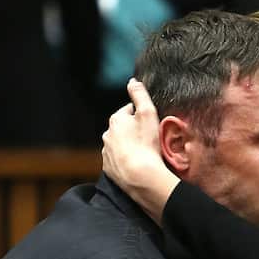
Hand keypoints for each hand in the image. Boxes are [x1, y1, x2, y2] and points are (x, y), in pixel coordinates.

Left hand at [101, 79, 178, 222]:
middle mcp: (107, 135)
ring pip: (120, 145)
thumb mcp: (148, 113)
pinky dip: (126, 161)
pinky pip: (118, 161)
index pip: (129, 111)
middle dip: (134, 132)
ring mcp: (107, 153)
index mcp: (115, 120)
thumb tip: (132, 81)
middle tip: (150, 140)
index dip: (142, 116)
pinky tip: (138, 165)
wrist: (141, 177)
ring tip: (145, 154)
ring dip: (130, 147)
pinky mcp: (109, 169)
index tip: (151, 124)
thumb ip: (140, 95)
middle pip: (123, 129)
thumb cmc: (146, 144)